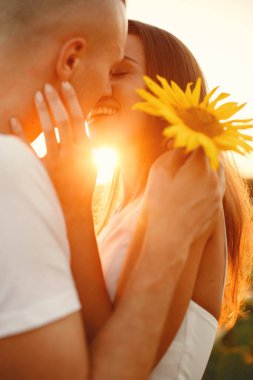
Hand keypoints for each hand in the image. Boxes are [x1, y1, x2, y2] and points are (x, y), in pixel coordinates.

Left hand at [11, 82, 96, 214]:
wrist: (75, 209)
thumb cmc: (83, 184)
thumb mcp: (92, 162)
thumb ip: (87, 143)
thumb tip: (82, 124)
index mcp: (86, 149)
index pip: (79, 118)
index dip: (71, 99)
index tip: (65, 84)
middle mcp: (72, 153)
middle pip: (63, 120)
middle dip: (55, 100)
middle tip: (47, 85)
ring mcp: (56, 162)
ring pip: (49, 131)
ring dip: (42, 111)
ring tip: (37, 95)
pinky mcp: (42, 170)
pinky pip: (28, 149)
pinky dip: (20, 134)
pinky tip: (14, 120)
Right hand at [142, 148, 224, 246]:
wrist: (168, 237)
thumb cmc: (159, 202)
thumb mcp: (160, 171)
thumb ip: (174, 153)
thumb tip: (182, 146)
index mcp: (201, 166)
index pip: (201, 143)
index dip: (188, 141)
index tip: (177, 145)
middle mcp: (214, 178)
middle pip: (212, 156)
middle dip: (199, 153)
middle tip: (184, 155)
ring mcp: (218, 194)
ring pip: (217, 171)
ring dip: (206, 167)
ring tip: (189, 171)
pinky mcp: (216, 207)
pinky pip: (216, 187)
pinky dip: (207, 182)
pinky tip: (192, 188)